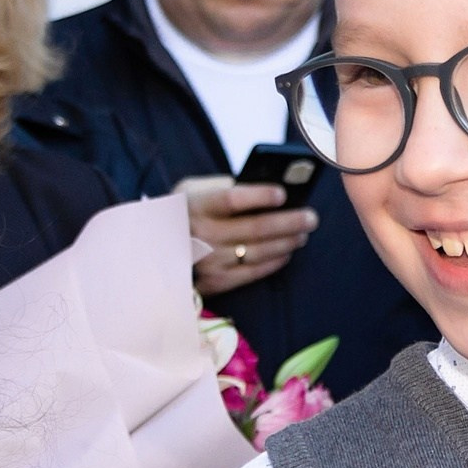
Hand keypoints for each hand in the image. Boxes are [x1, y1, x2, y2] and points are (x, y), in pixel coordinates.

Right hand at [185, 175, 316, 295]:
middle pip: (255, 228)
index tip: (283, 193)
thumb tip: (267, 190)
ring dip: (287, 242)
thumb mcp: (193, 190)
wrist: (156, 250)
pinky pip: (251, 272)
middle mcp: (202, 234)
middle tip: (311, 217)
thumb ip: (223, 186)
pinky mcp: (215, 281)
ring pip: (258, 251)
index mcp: (197, 205)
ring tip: (303, 234)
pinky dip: (273, 262)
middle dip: (289, 222)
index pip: (232, 198)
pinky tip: (286, 253)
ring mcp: (209, 261)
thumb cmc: (185, 213)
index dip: (260, 196)